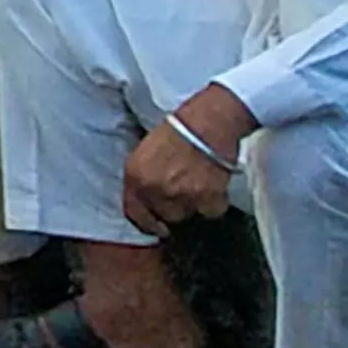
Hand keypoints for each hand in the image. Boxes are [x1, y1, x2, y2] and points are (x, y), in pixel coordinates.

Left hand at [122, 87, 248, 229]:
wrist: (208, 122)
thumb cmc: (176, 129)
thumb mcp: (144, 151)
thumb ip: (141, 176)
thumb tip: (145, 196)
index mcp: (134, 175)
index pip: (133, 211)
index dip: (144, 221)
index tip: (154, 226)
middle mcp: (155, 189)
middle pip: (163, 215)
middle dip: (172, 207)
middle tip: (183, 191)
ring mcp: (181, 196)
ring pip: (186, 214)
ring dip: (192, 204)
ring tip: (198, 183)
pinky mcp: (208, 199)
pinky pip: (210, 211)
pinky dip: (214, 202)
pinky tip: (213, 184)